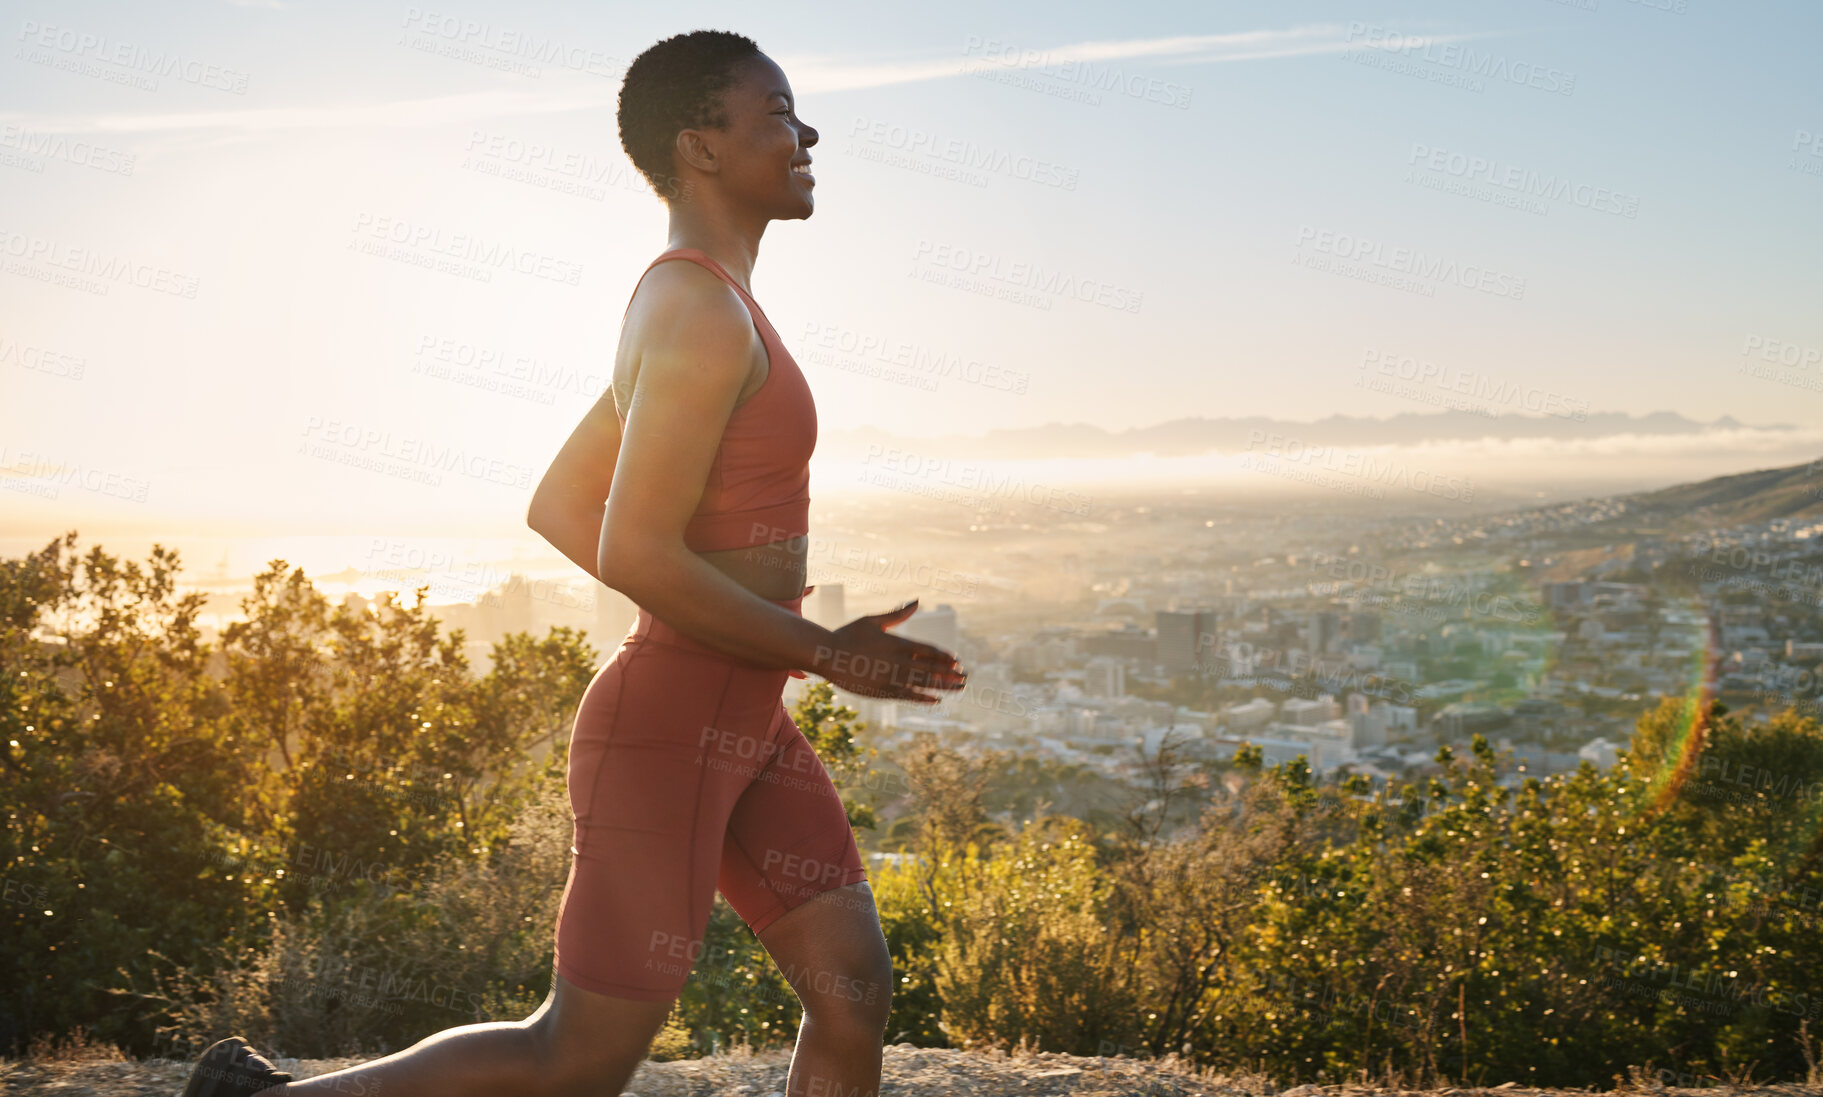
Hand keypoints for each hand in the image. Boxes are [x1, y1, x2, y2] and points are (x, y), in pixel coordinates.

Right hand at [807, 598, 966, 702]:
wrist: (826, 654)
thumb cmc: (848, 635)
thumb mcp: (873, 621)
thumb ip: (897, 614)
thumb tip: (916, 601)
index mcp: (897, 642)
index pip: (928, 651)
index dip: (944, 656)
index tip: (957, 661)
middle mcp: (897, 660)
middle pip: (931, 668)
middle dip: (950, 673)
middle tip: (966, 677)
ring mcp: (890, 676)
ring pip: (923, 682)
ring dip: (943, 686)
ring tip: (959, 688)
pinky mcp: (881, 690)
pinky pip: (906, 695)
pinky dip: (922, 697)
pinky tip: (936, 700)